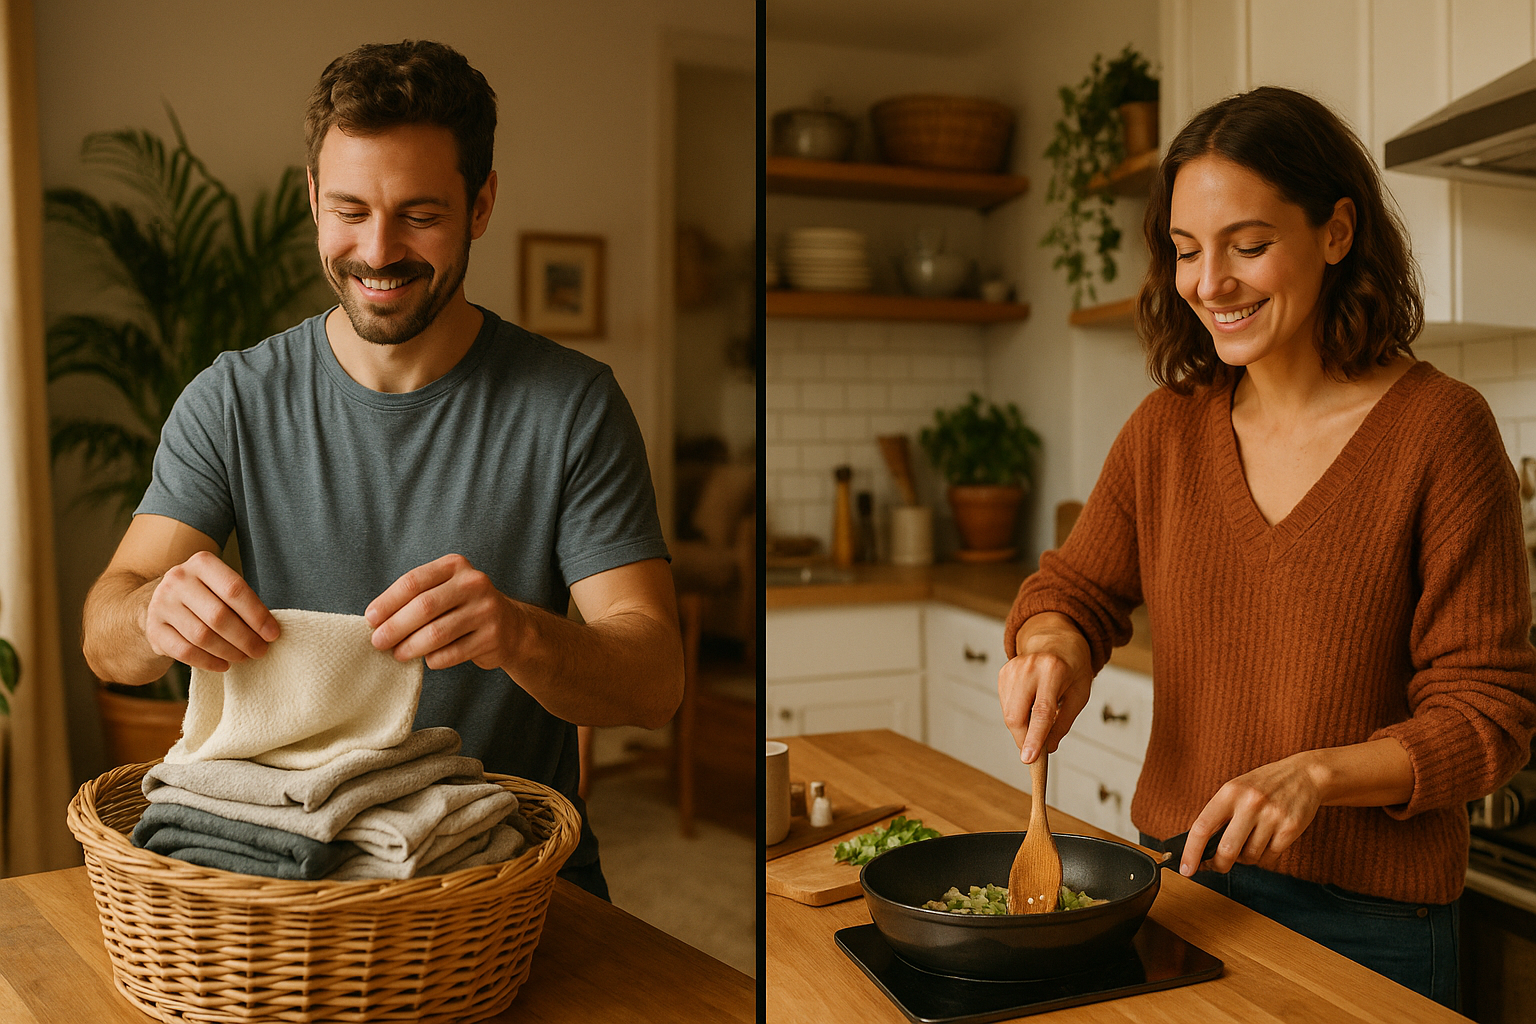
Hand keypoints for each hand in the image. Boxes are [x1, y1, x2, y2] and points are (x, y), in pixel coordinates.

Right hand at [144, 549, 278, 672]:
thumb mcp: (221, 587)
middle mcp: (178, 579)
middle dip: (245, 638)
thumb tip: (270, 630)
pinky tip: (224, 665)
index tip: (273, 634)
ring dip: (229, 651)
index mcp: (202, 563)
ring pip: (202, 636)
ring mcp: (161, 604)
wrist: (162, 604)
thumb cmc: (206, 596)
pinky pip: (185, 651)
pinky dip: (208, 661)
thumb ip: (242, 601)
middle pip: (218, 615)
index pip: (235, 589)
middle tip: (261, 651)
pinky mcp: (153, 629)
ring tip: (244, 657)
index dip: (257, 615)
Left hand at [366, 553, 519, 670]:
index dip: (387, 602)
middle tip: (378, 642)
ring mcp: (486, 610)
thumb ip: (416, 597)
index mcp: (455, 566)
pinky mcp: (492, 637)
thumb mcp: (445, 589)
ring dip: (411, 647)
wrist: (511, 627)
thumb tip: (376, 621)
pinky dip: (434, 659)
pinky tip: (427, 659)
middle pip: (424, 607)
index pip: (413, 581)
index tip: (370, 620)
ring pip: (437, 633)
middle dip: (395, 627)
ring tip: (398, 654)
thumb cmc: (463, 608)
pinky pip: (452, 653)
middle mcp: (474, 583)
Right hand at [997, 614, 1092, 762]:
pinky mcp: (1003, 673)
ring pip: (1008, 713)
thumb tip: (1048, 748)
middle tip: (1034, 753)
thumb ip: (1063, 723)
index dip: (1034, 738)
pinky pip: (1006, 705)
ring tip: (1038, 721)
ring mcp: (1012, 668)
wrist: (1056, 639)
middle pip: (1016, 715)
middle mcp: (1029, 667)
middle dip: (1023, 739)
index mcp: (1054, 671)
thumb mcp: (1080, 694)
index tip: (1029, 759)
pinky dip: (1017, 714)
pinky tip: (1030, 706)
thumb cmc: (1072, 667)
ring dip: (1021, 728)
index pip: (1041, 711)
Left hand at [1180, 752, 1323, 875]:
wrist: (1305, 774)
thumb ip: (1220, 815)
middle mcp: (1250, 802)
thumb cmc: (1264, 785)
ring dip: (1246, 858)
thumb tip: (1202, 849)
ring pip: (1250, 856)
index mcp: (1230, 792)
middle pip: (1227, 849)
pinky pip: (1270, 857)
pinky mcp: (1290, 827)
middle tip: (1218, 866)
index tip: (1186, 870)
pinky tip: (1267, 841)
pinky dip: (1265, 856)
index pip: (1202, 827)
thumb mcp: (1237, 789)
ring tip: (1250, 842)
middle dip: (1220, 865)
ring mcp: (1272, 815)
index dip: (1191, 852)